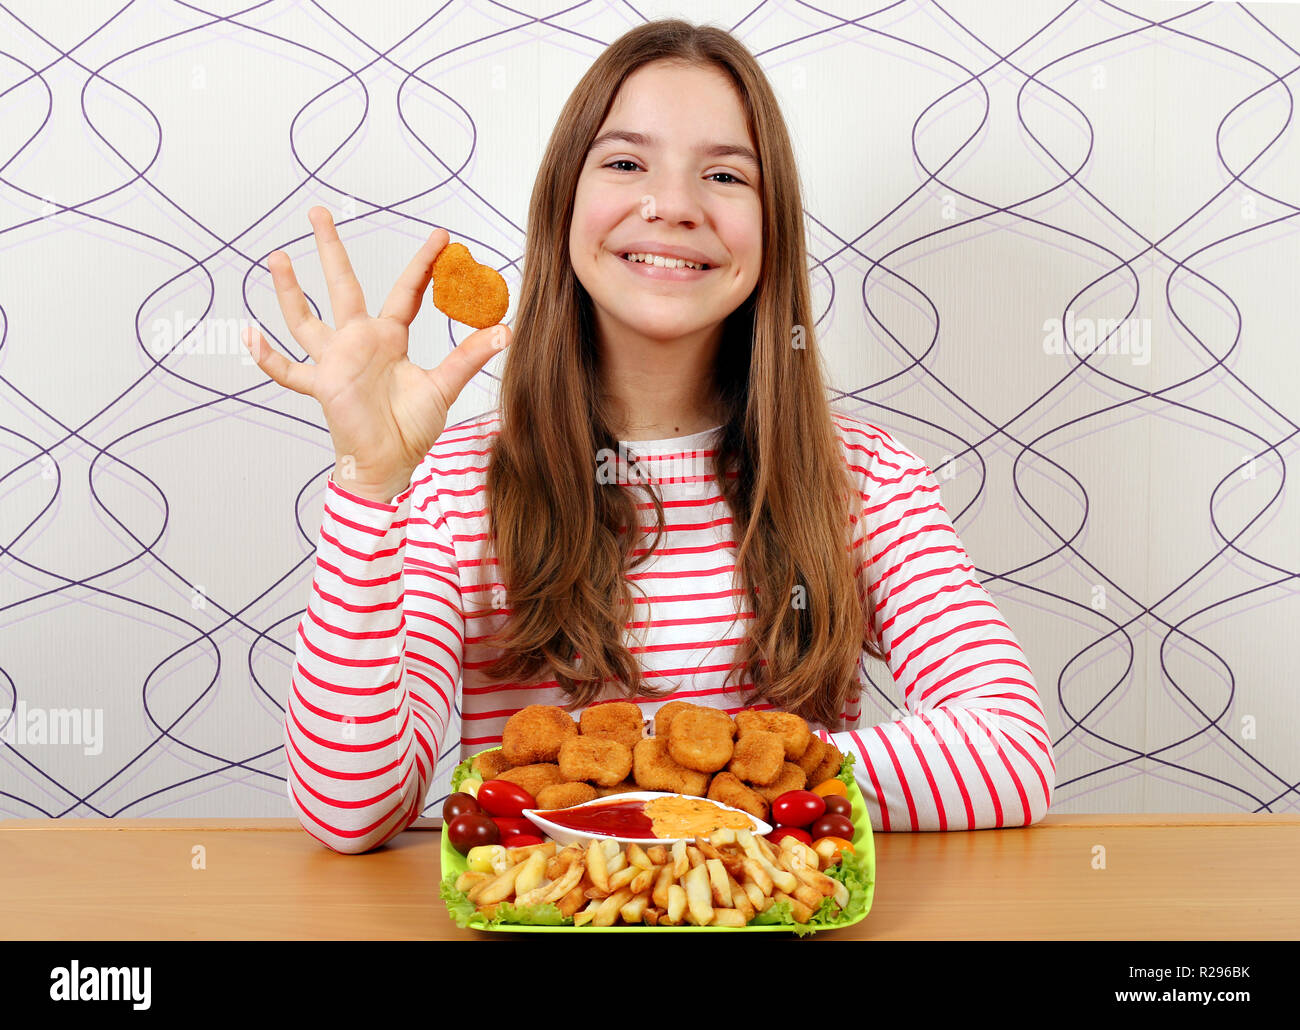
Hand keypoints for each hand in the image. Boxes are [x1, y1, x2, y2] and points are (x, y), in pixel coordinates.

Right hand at [242, 207, 508, 501]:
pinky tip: (249, 335)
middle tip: (318, 211)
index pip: (406, 291)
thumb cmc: (412, 430)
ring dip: (289, 291)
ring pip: (305, 320)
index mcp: (389, 338)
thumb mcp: (444, 388)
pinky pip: (287, 371)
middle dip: (330, 248)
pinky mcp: (321, 385)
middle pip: (341, 285)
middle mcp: (358, 342)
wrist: (388, 465)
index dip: (424, 264)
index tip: (443, 235)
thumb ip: (468, 358)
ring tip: (277, 257)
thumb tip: (506, 331)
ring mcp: (335, 362)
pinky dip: (268, 356)